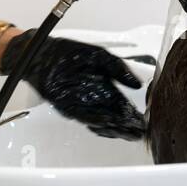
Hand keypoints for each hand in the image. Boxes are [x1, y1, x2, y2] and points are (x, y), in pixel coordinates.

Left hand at [0, 29, 145, 139]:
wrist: (44, 54)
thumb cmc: (71, 53)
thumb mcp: (101, 57)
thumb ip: (119, 68)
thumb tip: (137, 84)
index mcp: (105, 88)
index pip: (122, 106)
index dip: (132, 114)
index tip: (142, 121)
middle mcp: (95, 100)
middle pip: (114, 117)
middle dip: (126, 126)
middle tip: (138, 132)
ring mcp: (82, 106)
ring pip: (101, 121)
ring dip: (113, 128)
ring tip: (127, 132)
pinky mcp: (67, 108)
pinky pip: (84, 117)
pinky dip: (96, 122)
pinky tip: (107, 124)